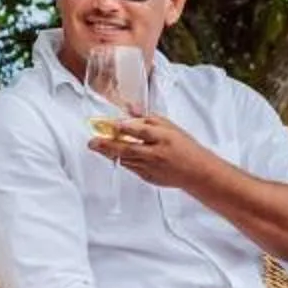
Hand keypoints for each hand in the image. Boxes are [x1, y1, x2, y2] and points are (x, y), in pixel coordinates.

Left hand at [88, 112, 212, 190]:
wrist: (196, 172)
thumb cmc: (185, 147)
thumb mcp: (170, 127)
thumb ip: (149, 118)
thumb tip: (130, 110)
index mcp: (163, 138)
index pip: (141, 131)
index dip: (125, 127)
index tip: (111, 124)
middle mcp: (156, 153)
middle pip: (128, 149)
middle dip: (107, 145)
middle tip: (92, 142)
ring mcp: (151, 167)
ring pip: (126, 159)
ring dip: (110, 153)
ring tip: (97, 146)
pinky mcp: (148, 177)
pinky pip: (131, 167)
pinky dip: (123, 160)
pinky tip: (115, 155)